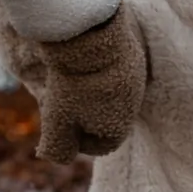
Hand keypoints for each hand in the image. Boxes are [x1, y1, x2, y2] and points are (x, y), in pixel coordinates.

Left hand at [33, 4, 147, 164]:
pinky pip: (112, 70)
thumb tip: (58, 157)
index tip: (58, 125)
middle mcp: (134, 102)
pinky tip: (77, 63)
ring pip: (108, 94)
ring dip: (87, 93)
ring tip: (66, 81)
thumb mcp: (58, 122)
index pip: (99, 146)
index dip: (75, 140)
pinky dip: (94, 72)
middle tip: (59, 103)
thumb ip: (58, 148)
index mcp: (121, 125)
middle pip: (104, 118)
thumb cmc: (73, 83)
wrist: (89, 34)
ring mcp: (135, 75)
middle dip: (80, 116)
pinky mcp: (130, 52)